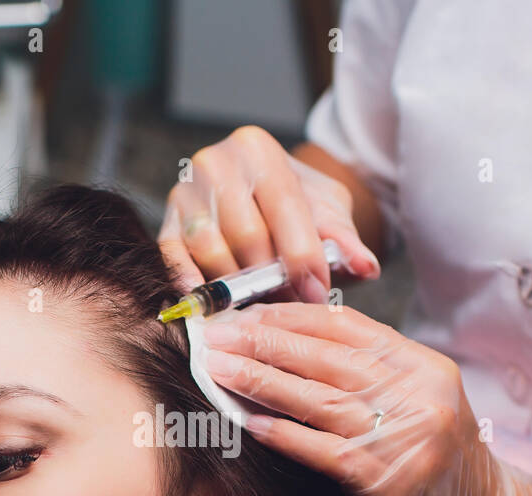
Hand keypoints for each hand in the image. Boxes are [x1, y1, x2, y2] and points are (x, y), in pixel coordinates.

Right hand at [158, 125, 380, 302]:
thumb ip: (345, 239)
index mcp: (257, 149)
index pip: (283, 205)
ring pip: (211, 251)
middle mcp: (214, 163)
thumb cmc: (295, 207)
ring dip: (240, 288)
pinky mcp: (165, 225)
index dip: (302, 254)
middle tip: (293, 306)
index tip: (318, 292)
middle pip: (246, 233)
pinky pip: (174, 260)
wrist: (260, 199)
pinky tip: (210, 309)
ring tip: (264, 306)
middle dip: (273, 277)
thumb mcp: (327, 213)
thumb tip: (366, 267)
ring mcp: (184, 194)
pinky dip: (191, 286)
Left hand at [201, 302, 531, 495]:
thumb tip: (298, 343)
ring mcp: (404, 437)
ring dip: (260, 381)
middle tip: (214, 335)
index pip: (346, 325)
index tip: (244, 313)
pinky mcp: (388, 481)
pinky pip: (322, 450)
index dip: (288, 315)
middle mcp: (417, 394)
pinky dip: (281, 434)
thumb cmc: (445, 464)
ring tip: (216, 368)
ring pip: (318, 398)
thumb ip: (374, 372)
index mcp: (422, 366)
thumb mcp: (422, 402)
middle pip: (325, 356)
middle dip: (262, 341)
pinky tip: (246, 422)